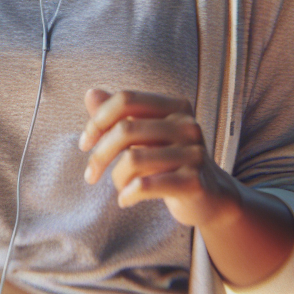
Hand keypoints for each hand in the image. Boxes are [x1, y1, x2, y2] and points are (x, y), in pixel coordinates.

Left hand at [79, 88, 240, 227]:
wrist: (209, 198)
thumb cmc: (169, 162)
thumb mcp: (145, 135)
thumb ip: (119, 115)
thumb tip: (90, 93)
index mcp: (175, 106)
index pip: (125, 99)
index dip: (97, 120)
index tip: (84, 143)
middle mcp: (188, 124)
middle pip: (125, 129)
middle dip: (99, 154)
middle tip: (91, 175)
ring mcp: (194, 153)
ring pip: (132, 159)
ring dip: (116, 177)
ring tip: (119, 187)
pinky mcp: (194, 182)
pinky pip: (146, 185)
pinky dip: (127, 193)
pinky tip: (125, 200)